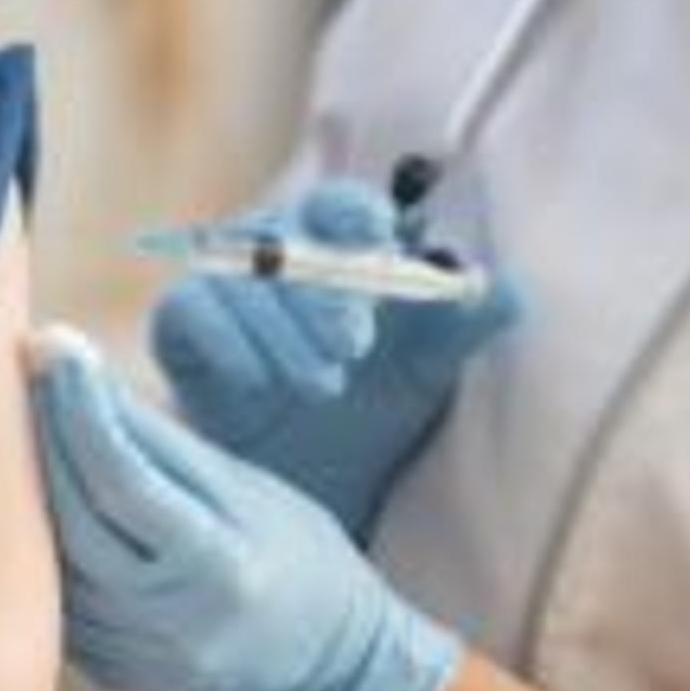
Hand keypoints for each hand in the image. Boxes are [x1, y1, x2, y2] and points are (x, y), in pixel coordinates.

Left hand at [30, 331, 461, 690]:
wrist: (327, 666)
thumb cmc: (295, 556)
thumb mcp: (250, 490)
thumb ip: (166, 445)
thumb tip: (84, 378)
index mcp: (223, 566)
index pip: (124, 479)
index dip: (79, 410)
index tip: (55, 349)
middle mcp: (177, 621)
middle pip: (76, 519)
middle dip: (44, 436)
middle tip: (29, 374)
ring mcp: (143, 659)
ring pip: (55, 563)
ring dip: (29, 489)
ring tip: (27, 426)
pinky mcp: (117, 676)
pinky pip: (58, 601)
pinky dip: (41, 546)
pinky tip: (40, 497)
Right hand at [151, 176, 520, 535]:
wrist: (311, 485)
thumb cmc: (375, 409)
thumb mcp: (429, 370)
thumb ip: (467, 324)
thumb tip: (509, 288)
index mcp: (339, 243)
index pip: (344, 205)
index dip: (360, 217)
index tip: (384, 243)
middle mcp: (275, 249)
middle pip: (289, 236)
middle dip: (326, 290)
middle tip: (357, 343)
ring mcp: (223, 283)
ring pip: (243, 281)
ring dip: (286, 332)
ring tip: (324, 385)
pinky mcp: (180, 323)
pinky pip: (191, 312)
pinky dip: (229, 345)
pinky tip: (259, 384)